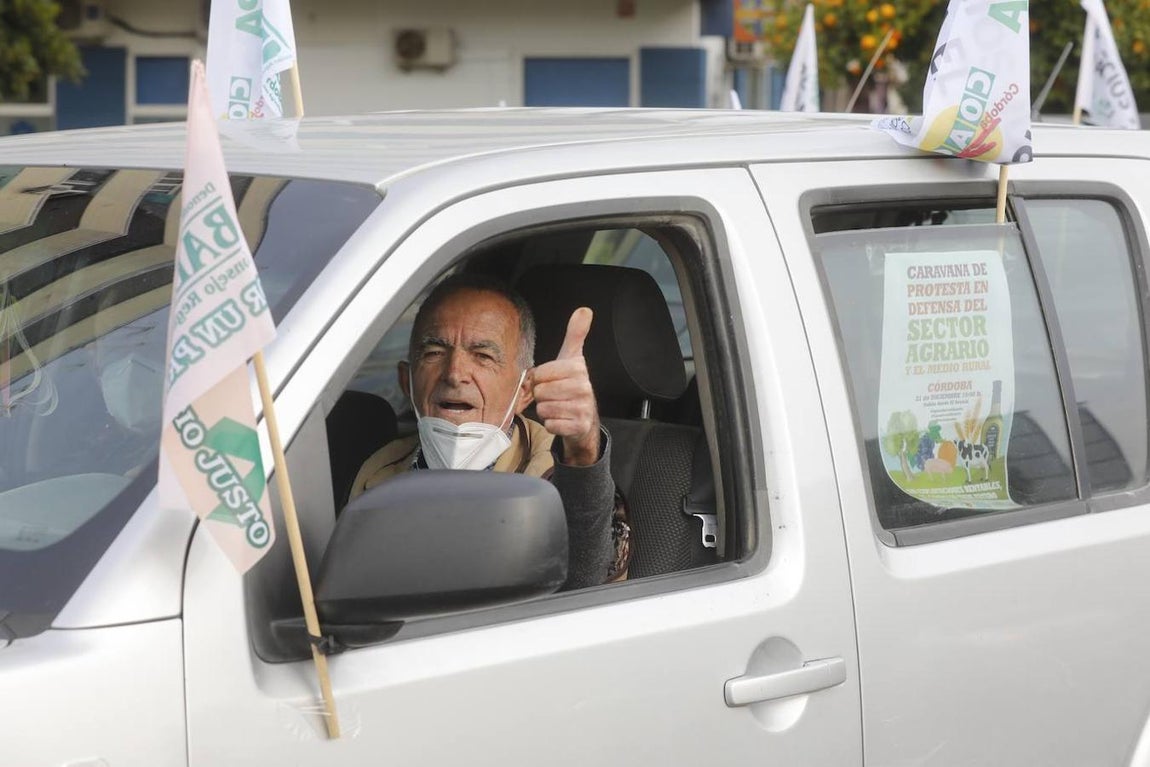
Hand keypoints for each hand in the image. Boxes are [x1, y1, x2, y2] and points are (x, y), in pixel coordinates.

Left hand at [529, 307, 600, 465]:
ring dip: (546, 411)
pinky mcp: (579, 426)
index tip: (551, 380)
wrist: (585, 418)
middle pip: (540, 392)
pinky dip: (552, 424)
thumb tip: (584, 310)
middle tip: (554, 395)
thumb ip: (576, 334)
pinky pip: (551, 425)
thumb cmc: (572, 385)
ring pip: (544, 409)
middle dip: (542, 396)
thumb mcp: (572, 358)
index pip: (540, 374)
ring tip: (558, 407)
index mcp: (578, 369)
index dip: (540, 379)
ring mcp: (583, 408)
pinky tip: (561, 419)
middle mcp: (584, 388)